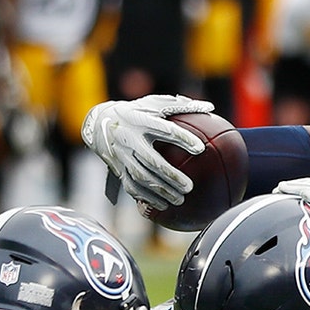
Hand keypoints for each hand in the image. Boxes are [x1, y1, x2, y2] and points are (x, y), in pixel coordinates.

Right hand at [81, 94, 213, 208]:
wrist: (99, 123)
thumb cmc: (136, 113)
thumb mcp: (154, 104)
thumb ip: (180, 105)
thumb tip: (210, 106)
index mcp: (140, 120)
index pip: (164, 130)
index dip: (182, 139)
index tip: (200, 148)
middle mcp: (129, 139)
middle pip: (151, 160)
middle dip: (171, 175)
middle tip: (190, 187)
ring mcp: (121, 156)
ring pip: (142, 177)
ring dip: (161, 191)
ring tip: (181, 200)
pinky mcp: (118, 169)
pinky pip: (132, 187)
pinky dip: (148, 198)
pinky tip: (164, 205)